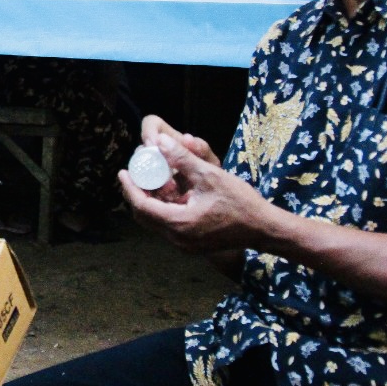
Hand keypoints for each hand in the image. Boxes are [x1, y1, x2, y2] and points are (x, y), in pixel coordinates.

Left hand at [119, 130, 271, 252]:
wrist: (264, 228)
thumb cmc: (240, 202)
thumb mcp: (210, 175)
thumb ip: (182, 158)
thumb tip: (159, 141)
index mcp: (179, 224)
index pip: (142, 206)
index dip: (130, 188)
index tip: (122, 172)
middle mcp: (178, 239)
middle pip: (145, 217)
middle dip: (137, 194)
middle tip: (134, 175)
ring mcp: (185, 245)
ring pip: (157, 222)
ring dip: (152, 202)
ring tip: (153, 180)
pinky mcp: (193, 245)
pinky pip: (169, 226)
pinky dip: (165, 209)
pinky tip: (172, 193)